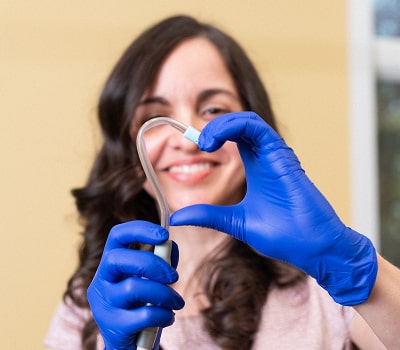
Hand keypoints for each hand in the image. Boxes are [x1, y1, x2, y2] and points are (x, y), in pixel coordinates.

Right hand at [87, 221, 183, 349]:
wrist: (131, 343)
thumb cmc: (141, 304)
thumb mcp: (150, 279)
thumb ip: (160, 261)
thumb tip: (171, 246)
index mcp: (111, 263)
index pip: (116, 236)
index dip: (139, 229)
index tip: (164, 234)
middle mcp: (101, 280)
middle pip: (118, 259)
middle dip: (153, 264)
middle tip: (174, 277)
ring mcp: (103, 304)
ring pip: (133, 288)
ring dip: (164, 294)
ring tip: (176, 302)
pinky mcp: (113, 326)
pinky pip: (143, 315)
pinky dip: (163, 315)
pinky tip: (168, 317)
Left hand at [170, 111, 376, 305]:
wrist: (312, 247)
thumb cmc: (283, 235)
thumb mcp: (235, 222)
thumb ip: (209, 216)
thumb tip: (177, 217)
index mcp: (254, 169)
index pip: (231, 139)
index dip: (211, 137)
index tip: (193, 148)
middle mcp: (264, 157)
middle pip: (237, 125)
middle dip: (213, 128)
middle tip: (196, 143)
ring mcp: (274, 155)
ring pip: (247, 121)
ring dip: (221, 125)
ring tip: (205, 142)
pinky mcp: (282, 156)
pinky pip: (258, 129)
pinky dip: (236, 126)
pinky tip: (217, 141)